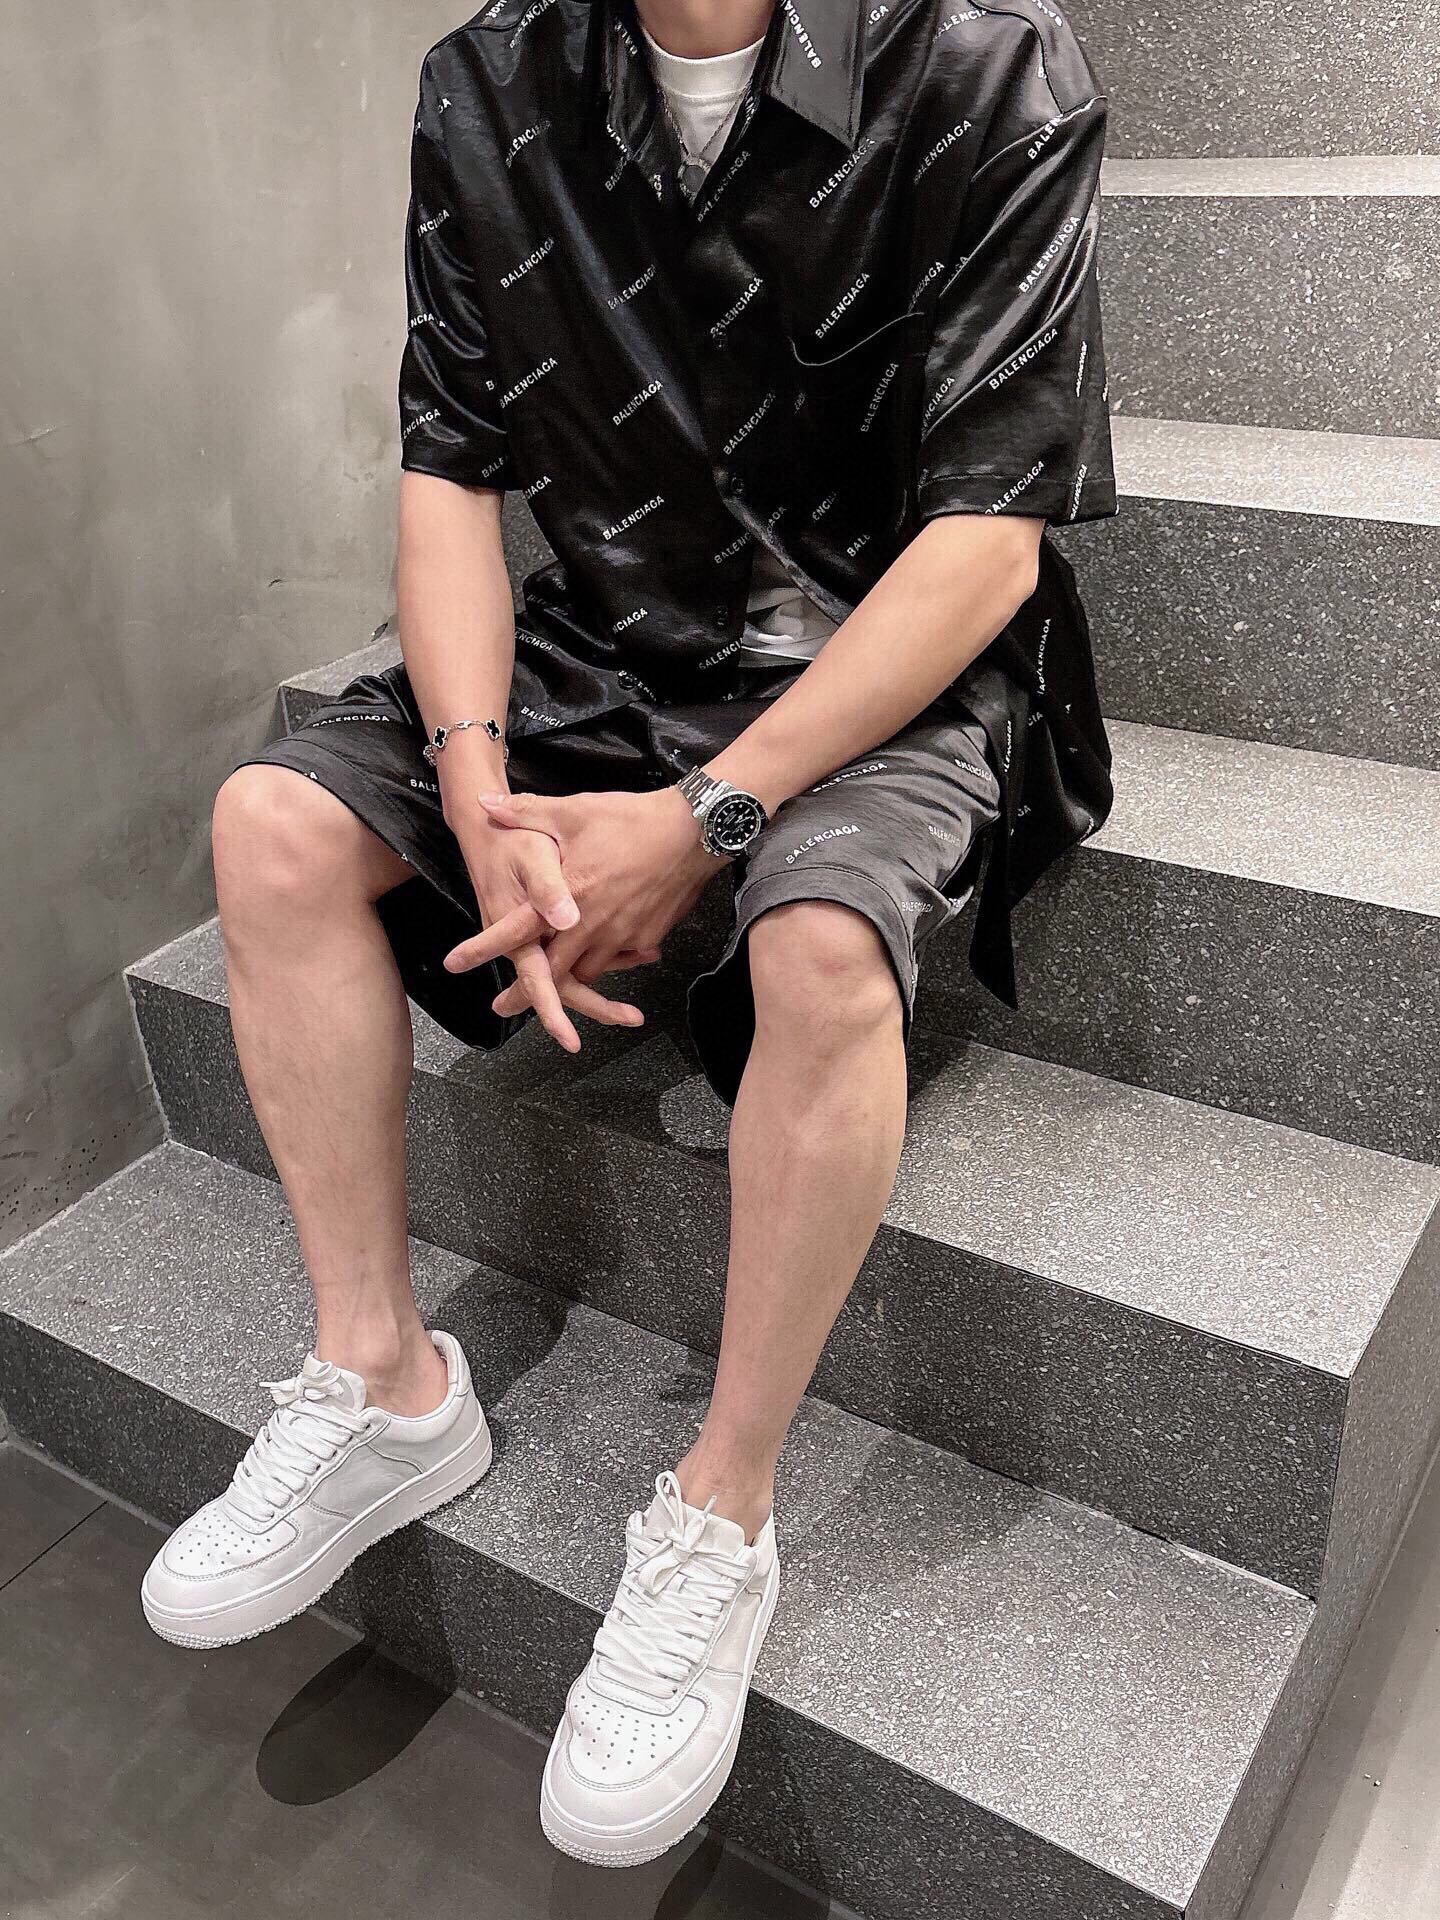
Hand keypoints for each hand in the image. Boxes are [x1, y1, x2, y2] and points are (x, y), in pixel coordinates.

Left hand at [444, 785, 718, 1036]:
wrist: (694, 831)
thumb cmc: (630, 819)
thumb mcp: (572, 811)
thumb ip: (525, 812)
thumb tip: (484, 805)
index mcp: (567, 897)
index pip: (515, 931)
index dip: (482, 949)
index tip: (454, 964)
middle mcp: (591, 925)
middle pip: (551, 974)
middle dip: (526, 994)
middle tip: (504, 1005)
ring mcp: (622, 936)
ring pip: (587, 972)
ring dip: (570, 977)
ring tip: (556, 980)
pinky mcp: (648, 937)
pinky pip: (621, 959)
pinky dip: (609, 960)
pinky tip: (604, 950)